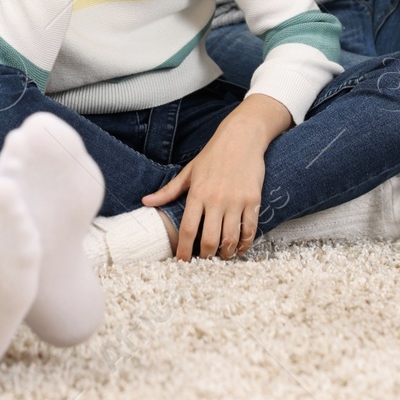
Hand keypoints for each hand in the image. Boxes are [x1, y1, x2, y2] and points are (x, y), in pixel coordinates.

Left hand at [142, 95, 289, 259]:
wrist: (242, 138)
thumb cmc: (213, 155)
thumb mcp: (189, 171)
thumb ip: (168, 190)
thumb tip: (146, 202)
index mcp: (197, 193)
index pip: (187, 229)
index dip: (183, 250)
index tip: (182, 262)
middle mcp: (216, 199)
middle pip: (209, 240)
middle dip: (205, 257)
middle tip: (204, 261)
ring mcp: (236, 201)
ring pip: (230, 238)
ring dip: (226, 253)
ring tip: (222, 256)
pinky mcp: (253, 200)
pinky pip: (249, 230)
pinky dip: (245, 244)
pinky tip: (239, 248)